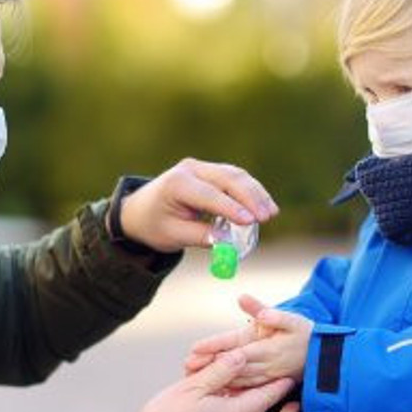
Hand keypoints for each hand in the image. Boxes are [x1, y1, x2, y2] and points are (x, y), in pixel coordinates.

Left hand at [119, 158, 277, 253]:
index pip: (208, 195)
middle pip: (227, 178)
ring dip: (256, 193)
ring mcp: (201, 168)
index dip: (231, 208)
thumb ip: (199, 237)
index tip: (251, 221)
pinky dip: (251, 190)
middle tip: (267, 217)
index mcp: (176, 184)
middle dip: (250, 198)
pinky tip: (264, 205)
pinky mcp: (210, 171)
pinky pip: (235, 177)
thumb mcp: (172, 236)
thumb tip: (227, 243)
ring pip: (235, 175)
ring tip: (271, 213)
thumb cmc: (155, 224)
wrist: (140, 210)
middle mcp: (190, 170)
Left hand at [184, 295, 312, 388]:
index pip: (236, 349)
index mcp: (267, 348)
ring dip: (216, 381)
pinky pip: (246, 391)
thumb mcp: (293, 319)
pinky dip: (231, 391)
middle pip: (230, 368)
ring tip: (194, 379)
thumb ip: (271, 313)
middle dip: (208, 367)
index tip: (194, 350)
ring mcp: (266, 377)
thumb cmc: (308, 336)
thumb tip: (248, 300)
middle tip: (187, 368)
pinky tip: (216, 394)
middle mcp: (264, 365)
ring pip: (236, 381)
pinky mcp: (268, 385)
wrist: (326, 361)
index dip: (215, 349)